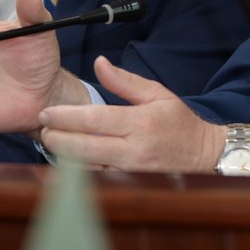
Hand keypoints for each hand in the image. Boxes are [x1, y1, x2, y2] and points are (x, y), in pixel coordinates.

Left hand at [38, 56, 229, 173]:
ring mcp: (132, 172)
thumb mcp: (157, 93)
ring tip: (50, 143)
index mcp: (140, 123)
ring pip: (88, 169)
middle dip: (58, 140)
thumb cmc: (179, 122)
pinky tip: (66, 164)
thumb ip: (124, 80)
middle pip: (85, 148)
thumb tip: (99, 63)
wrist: (206, 155)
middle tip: (42, 129)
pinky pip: (99, 181)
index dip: (66, 117)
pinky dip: (79, 175)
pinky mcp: (131, 185)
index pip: (94, 120)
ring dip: (64, 158)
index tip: (46, 113)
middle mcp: (134, 150)